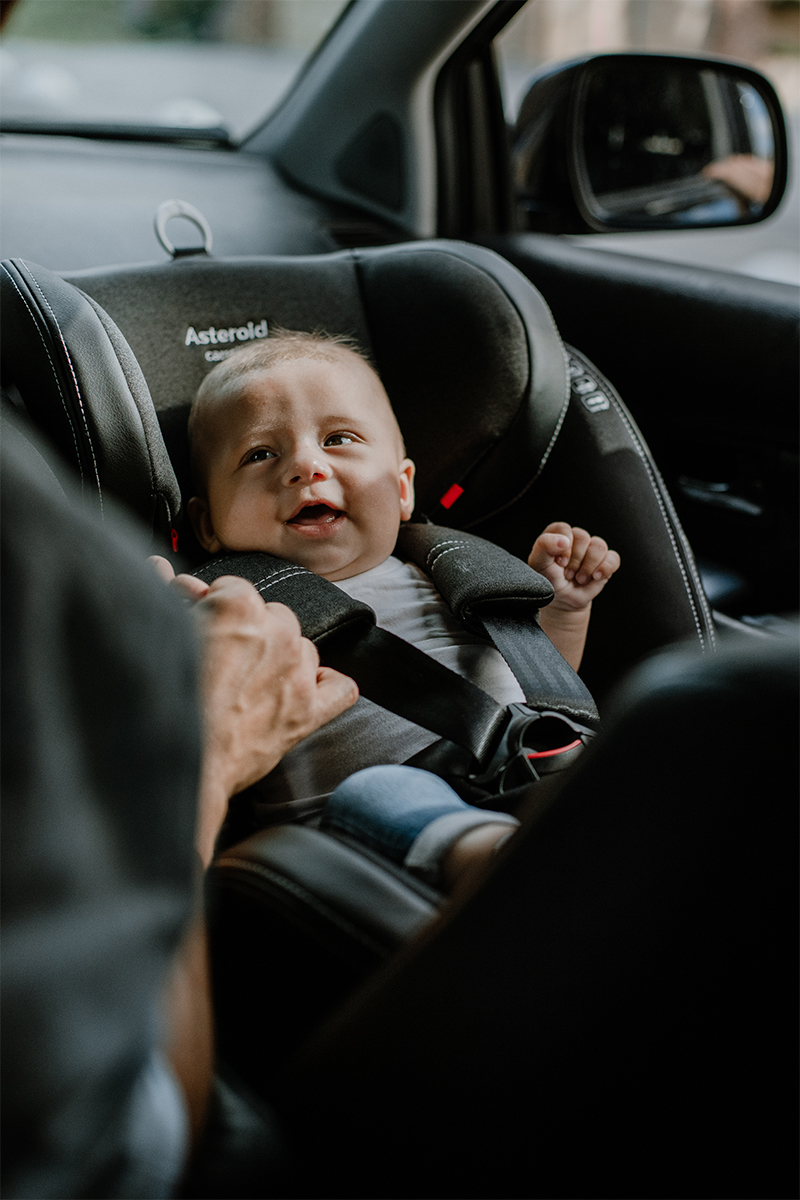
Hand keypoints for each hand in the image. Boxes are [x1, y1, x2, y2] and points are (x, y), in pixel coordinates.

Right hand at [149, 561, 358, 863]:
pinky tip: (305, 689)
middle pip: (272, 616)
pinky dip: (326, 686)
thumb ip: (166, 596)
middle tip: (219, 656)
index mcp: (239, 605)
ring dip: (281, 658)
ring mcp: (297, 672)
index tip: (200, 620)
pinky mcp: (307, 712)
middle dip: (248, 631)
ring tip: (248, 680)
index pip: (233, 590)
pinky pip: (339, 688)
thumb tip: (160, 570)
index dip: (213, 606)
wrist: (167, 760)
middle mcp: (276, 631)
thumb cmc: (155, 700)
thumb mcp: (157, 632)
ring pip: (302, 648)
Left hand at [528, 522, 619, 612]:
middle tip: (568, 574)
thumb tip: (564, 540)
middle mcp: (575, 538)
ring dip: (588, 566)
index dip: (563, 546)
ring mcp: (592, 549)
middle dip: (575, 560)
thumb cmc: (549, 580)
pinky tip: (596, 577)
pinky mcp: (606, 561)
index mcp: (557, 534)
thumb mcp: (538, 564)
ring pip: (598, 546)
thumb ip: (544, 546)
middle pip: (582, 537)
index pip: (564, 529)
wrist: (563, 600)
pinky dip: (605, 568)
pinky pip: (613, 558)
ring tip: (579, 579)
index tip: (559, 563)